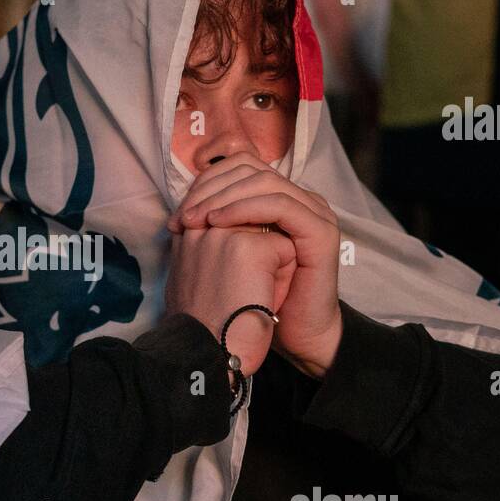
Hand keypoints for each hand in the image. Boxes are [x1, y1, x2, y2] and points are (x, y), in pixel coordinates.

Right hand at [165, 225, 290, 378]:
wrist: (211, 355)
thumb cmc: (204, 326)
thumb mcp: (192, 279)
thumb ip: (202, 251)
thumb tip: (223, 241)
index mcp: (185, 233)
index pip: (229, 215)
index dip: (241, 246)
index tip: (228, 284)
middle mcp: (200, 227)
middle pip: (254, 223)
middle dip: (257, 254)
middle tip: (237, 294)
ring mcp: (223, 234)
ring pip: (272, 233)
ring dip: (271, 264)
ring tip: (249, 294)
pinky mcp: (249, 247)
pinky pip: (286, 249)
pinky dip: (282, 278)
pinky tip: (263, 299)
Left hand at [169, 152, 342, 378]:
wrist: (292, 334)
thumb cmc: (257, 298)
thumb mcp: (229, 256)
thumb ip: (214, 228)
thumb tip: (178, 214)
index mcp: (279, 199)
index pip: (240, 166)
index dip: (206, 182)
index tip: (178, 215)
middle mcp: (299, 199)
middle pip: (251, 169)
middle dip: (211, 189)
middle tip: (184, 216)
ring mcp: (314, 212)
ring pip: (264, 182)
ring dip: (223, 197)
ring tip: (197, 219)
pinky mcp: (321, 230)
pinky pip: (279, 205)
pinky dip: (244, 209)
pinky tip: (218, 224)